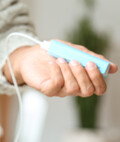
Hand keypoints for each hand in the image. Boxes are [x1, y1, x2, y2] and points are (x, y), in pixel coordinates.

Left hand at [3, 40, 117, 96]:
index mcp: (83, 79)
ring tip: (61, 59)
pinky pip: (56, 84)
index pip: (99, 88)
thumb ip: (90, 57)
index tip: (92, 63)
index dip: (99, 78)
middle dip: (84, 75)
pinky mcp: (48, 89)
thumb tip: (112, 67)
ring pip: (73, 88)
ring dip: (68, 71)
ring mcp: (60, 90)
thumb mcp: (73, 50)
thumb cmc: (52, 53)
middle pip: (88, 91)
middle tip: (76, 61)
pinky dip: (56, 71)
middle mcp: (73, 87)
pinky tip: (53, 62)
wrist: (29, 55)